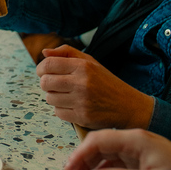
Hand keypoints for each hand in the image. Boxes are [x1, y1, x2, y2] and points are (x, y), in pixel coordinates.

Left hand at [36, 45, 154, 128]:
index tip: (43, 72)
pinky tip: (73, 106)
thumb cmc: (106, 82)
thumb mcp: (91, 62)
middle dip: (46, 84)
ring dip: (54, 97)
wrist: (130, 107)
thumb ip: (67, 52)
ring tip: (67, 95)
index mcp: (83, 66)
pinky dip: (62, 110)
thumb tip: (44, 52)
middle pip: (45, 82)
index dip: (41, 69)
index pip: (48, 65)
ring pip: (50, 98)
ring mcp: (82, 101)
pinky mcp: (83, 117)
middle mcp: (82, 83)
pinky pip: (58, 113)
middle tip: (55, 85)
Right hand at [65, 129, 170, 169]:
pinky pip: (114, 160)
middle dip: (82, 158)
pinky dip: (102, 168)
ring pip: (104, 152)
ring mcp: (135, 148)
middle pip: (99, 144)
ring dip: (90, 164)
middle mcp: (133, 139)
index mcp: (135, 139)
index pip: (99, 139)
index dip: (80, 152)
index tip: (69, 167)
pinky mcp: (139, 156)